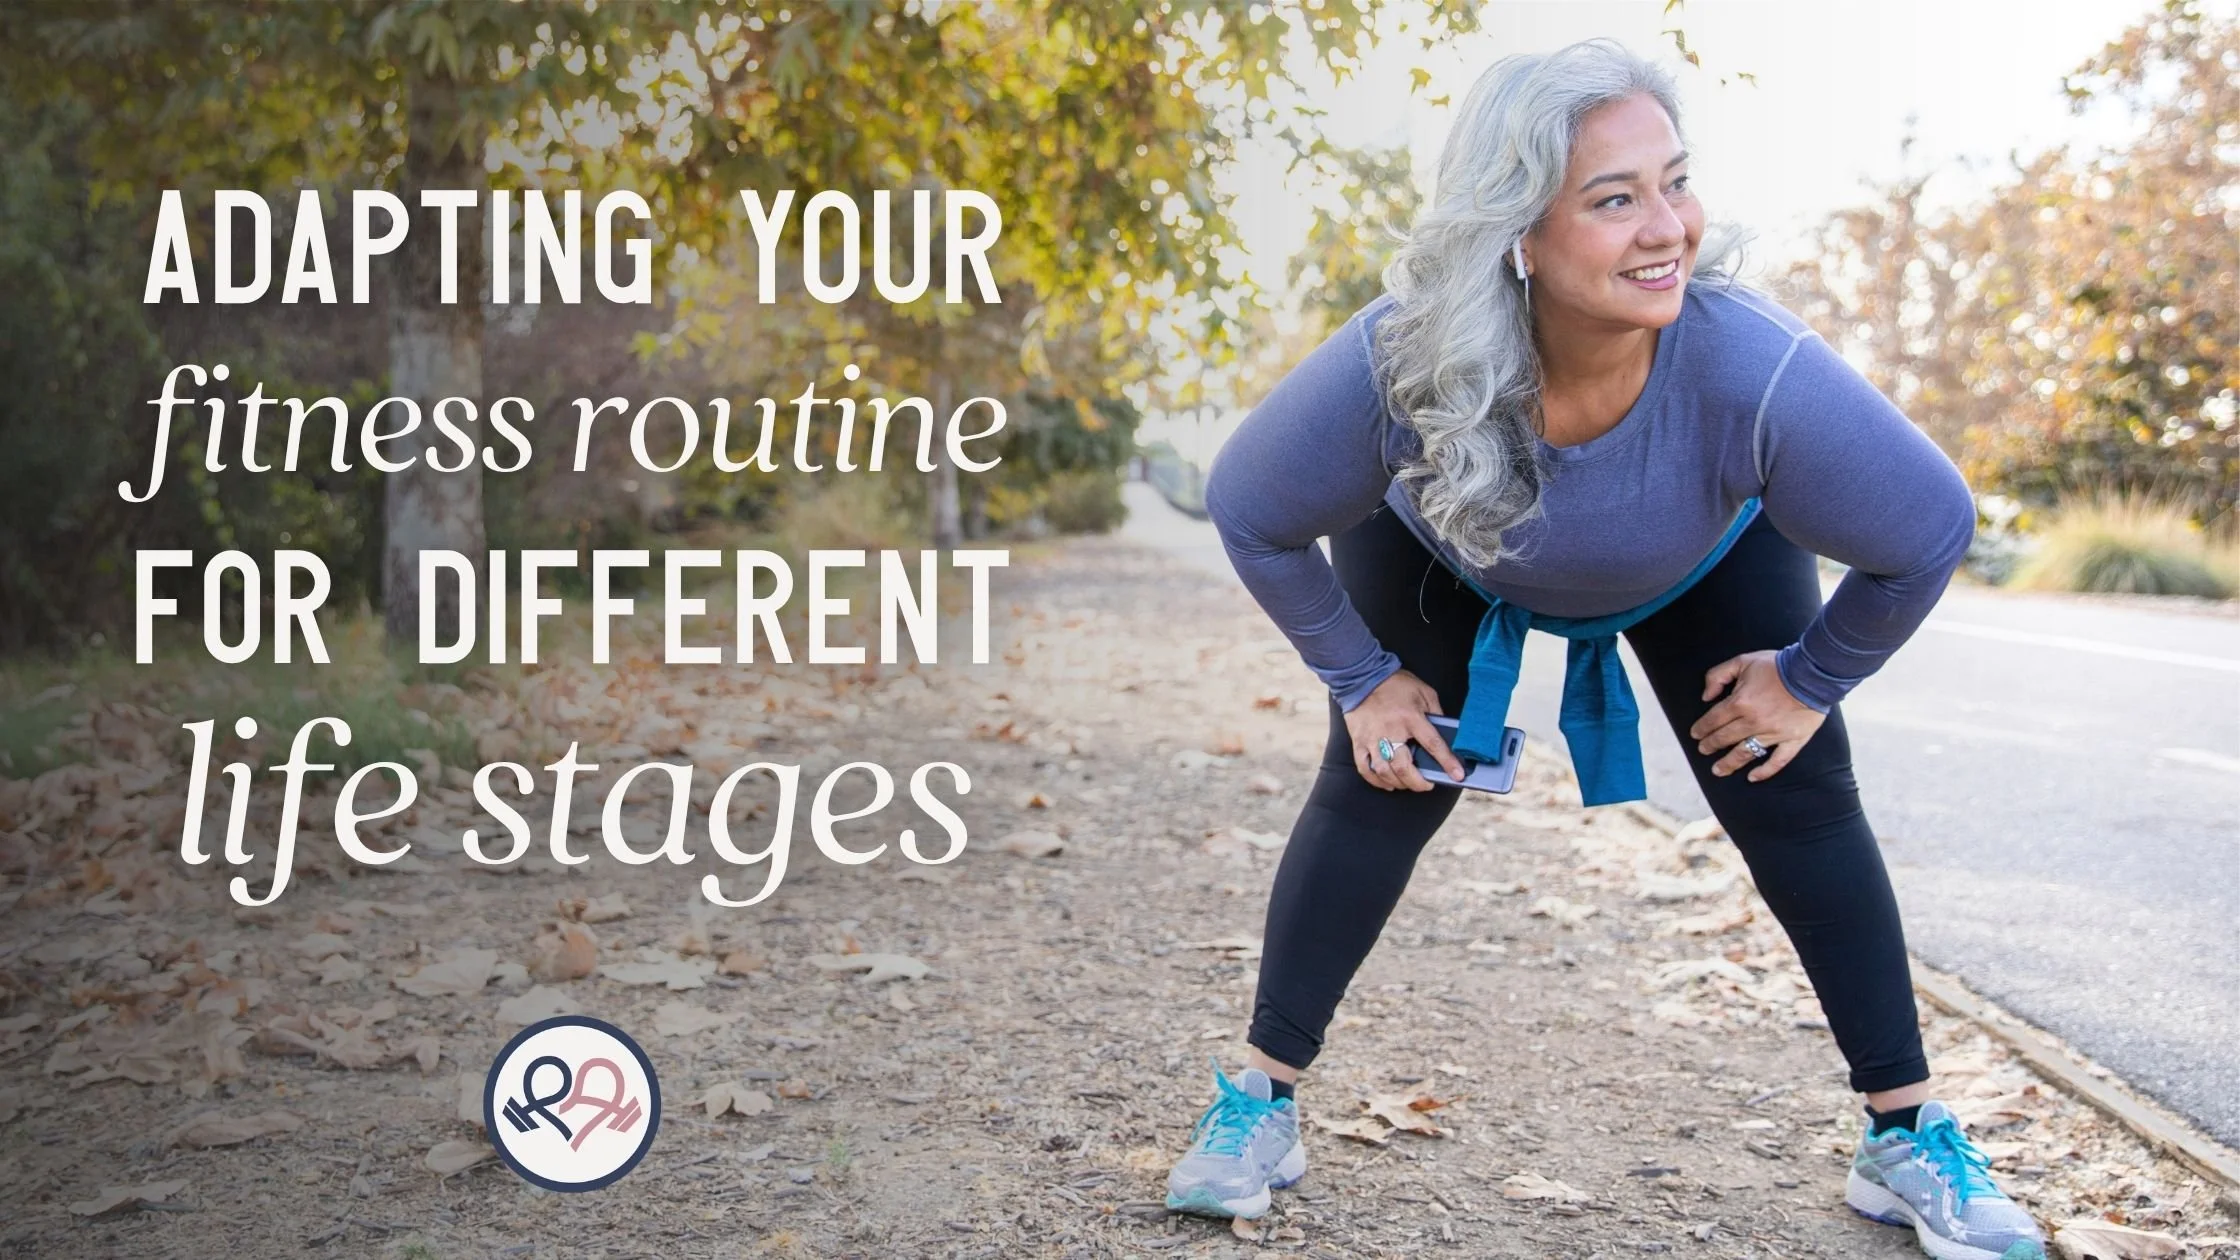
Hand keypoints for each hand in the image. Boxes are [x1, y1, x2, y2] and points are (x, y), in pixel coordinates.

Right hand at [1344, 669, 1468, 791]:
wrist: (1363, 677)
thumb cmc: (1395, 684)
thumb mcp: (1424, 692)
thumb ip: (1436, 712)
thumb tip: (1445, 733)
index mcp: (1411, 717)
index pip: (1433, 744)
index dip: (1447, 762)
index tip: (1457, 775)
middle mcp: (1391, 730)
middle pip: (1404, 767)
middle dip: (1418, 783)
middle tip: (1426, 784)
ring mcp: (1372, 738)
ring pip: (1384, 771)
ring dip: (1398, 782)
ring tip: (1407, 783)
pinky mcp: (1359, 742)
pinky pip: (1365, 768)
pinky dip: (1376, 780)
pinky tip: (1387, 783)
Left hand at [1688, 650, 1824, 781]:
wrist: (1813, 673)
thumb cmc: (1777, 665)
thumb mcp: (1742, 661)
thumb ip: (1717, 675)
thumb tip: (1706, 696)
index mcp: (1739, 703)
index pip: (1713, 720)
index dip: (1702, 728)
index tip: (1695, 734)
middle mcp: (1753, 722)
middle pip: (1725, 738)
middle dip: (1711, 745)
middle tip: (1703, 750)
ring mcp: (1773, 734)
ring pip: (1745, 753)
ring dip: (1729, 763)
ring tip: (1717, 770)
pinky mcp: (1793, 741)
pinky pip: (1777, 761)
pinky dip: (1765, 772)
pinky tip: (1753, 778)